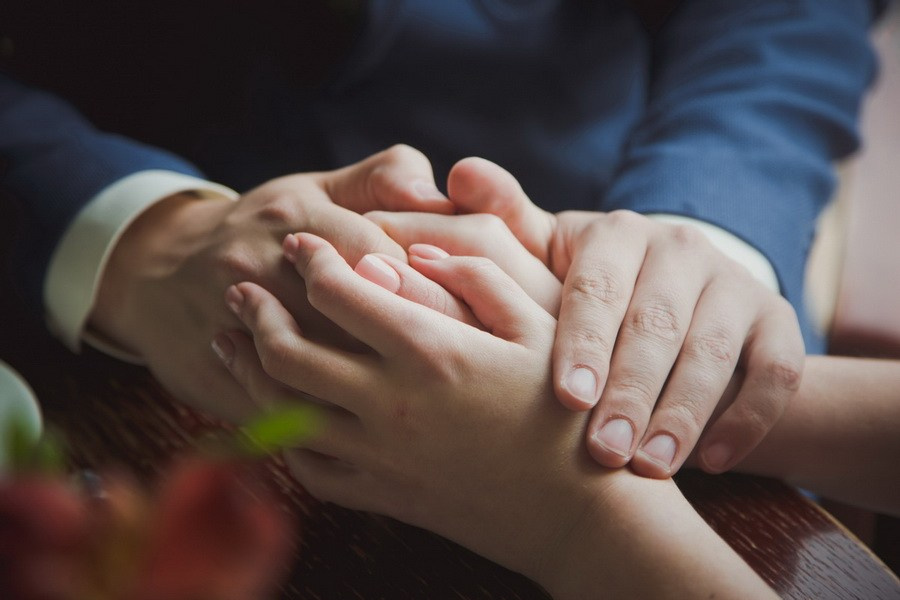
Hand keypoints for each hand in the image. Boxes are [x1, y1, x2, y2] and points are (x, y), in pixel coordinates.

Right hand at [88, 146, 451, 421]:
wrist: (158, 272)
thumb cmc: (263, 227)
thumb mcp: (316, 187)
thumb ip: (384, 177)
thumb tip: (441, 186)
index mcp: (299, 221)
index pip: (387, 260)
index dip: (440, 292)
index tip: (486, 317)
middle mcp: (265, 271)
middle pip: (361, 321)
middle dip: (423, 345)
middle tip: (476, 367)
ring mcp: (239, 332)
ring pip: (324, 374)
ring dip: (382, 392)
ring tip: (435, 401)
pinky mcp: (224, 382)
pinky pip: (286, 413)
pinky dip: (335, 423)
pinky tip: (380, 425)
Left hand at [213, 233, 599, 580]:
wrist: (577, 512)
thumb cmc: (565, 412)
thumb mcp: (539, 329)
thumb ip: (479, 278)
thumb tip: (419, 249)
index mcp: (430, 348)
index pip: (338, 291)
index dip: (308, 258)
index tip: (297, 243)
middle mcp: (391, 401)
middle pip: (288, 351)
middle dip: (253, 312)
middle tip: (239, 289)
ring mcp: (380, 454)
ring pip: (282, 411)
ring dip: (245, 371)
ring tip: (228, 342)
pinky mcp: (383, 495)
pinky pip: (310, 468)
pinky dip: (282, 438)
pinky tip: (275, 415)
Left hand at [441, 157, 804, 477]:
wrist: (675, 292)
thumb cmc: (593, 287)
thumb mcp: (549, 254)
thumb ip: (505, 225)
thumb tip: (458, 171)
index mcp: (616, 235)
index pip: (596, 287)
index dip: (583, 342)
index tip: (568, 398)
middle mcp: (679, 250)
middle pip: (656, 324)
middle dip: (631, 391)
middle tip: (606, 451)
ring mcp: (733, 283)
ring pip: (714, 350)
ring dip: (684, 413)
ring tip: (652, 467)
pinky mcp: (776, 320)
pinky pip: (778, 369)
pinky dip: (750, 416)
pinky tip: (713, 461)